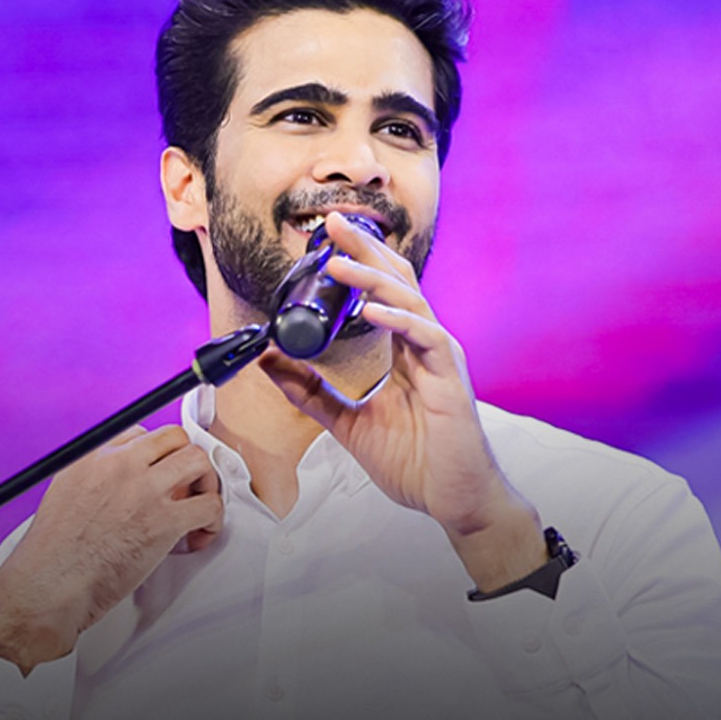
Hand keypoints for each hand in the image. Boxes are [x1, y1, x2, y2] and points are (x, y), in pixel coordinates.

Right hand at [0, 425, 222, 672]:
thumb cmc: (52, 556)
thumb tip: (118, 485)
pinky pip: (209, 506)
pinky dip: (213, 521)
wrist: (49, 586)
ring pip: (198, 462)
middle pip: (175, 439)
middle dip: (186, 461)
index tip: (162, 476)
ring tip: (198, 508)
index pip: (142, 435)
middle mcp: (119, 466)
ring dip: (207, 484)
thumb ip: (93, 480)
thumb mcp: (63, 496)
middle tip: (187, 488)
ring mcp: (143, 491)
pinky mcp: (163, 522)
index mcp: (93, 457)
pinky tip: (199, 535)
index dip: (158, 457)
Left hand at [259, 212, 547, 590]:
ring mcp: (439, 357)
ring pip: (408, 300)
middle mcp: (423, 344)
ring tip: (337, 261)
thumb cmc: (413, 461)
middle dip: (364, 248)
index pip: (381, 290)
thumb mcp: (346, 422)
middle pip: (396, 280)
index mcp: (403, 349)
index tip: (323, 238)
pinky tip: (373, 311)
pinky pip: (426, 336)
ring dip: (372, 278)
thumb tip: (269, 362)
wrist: (452, 498)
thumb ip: (309, 392)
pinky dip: (398, 320)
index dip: (356, 260)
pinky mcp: (450, 378)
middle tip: (332, 221)